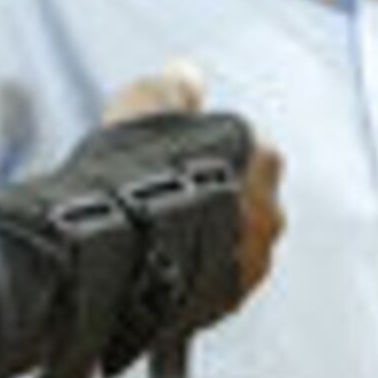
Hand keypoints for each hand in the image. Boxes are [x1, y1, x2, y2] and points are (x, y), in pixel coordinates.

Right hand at [106, 61, 284, 301]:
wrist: (109, 250)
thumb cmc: (128, 171)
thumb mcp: (144, 104)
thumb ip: (173, 87)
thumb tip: (188, 73)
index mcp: (261, 156)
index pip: (244, 147)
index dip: (204, 152)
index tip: (172, 160)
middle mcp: (269, 210)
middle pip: (245, 199)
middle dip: (215, 199)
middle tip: (162, 199)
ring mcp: (252, 261)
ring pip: (233, 245)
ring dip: (206, 241)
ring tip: (154, 241)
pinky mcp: (227, 304)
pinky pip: (213, 285)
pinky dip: (192, 278)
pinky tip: (156, 272)